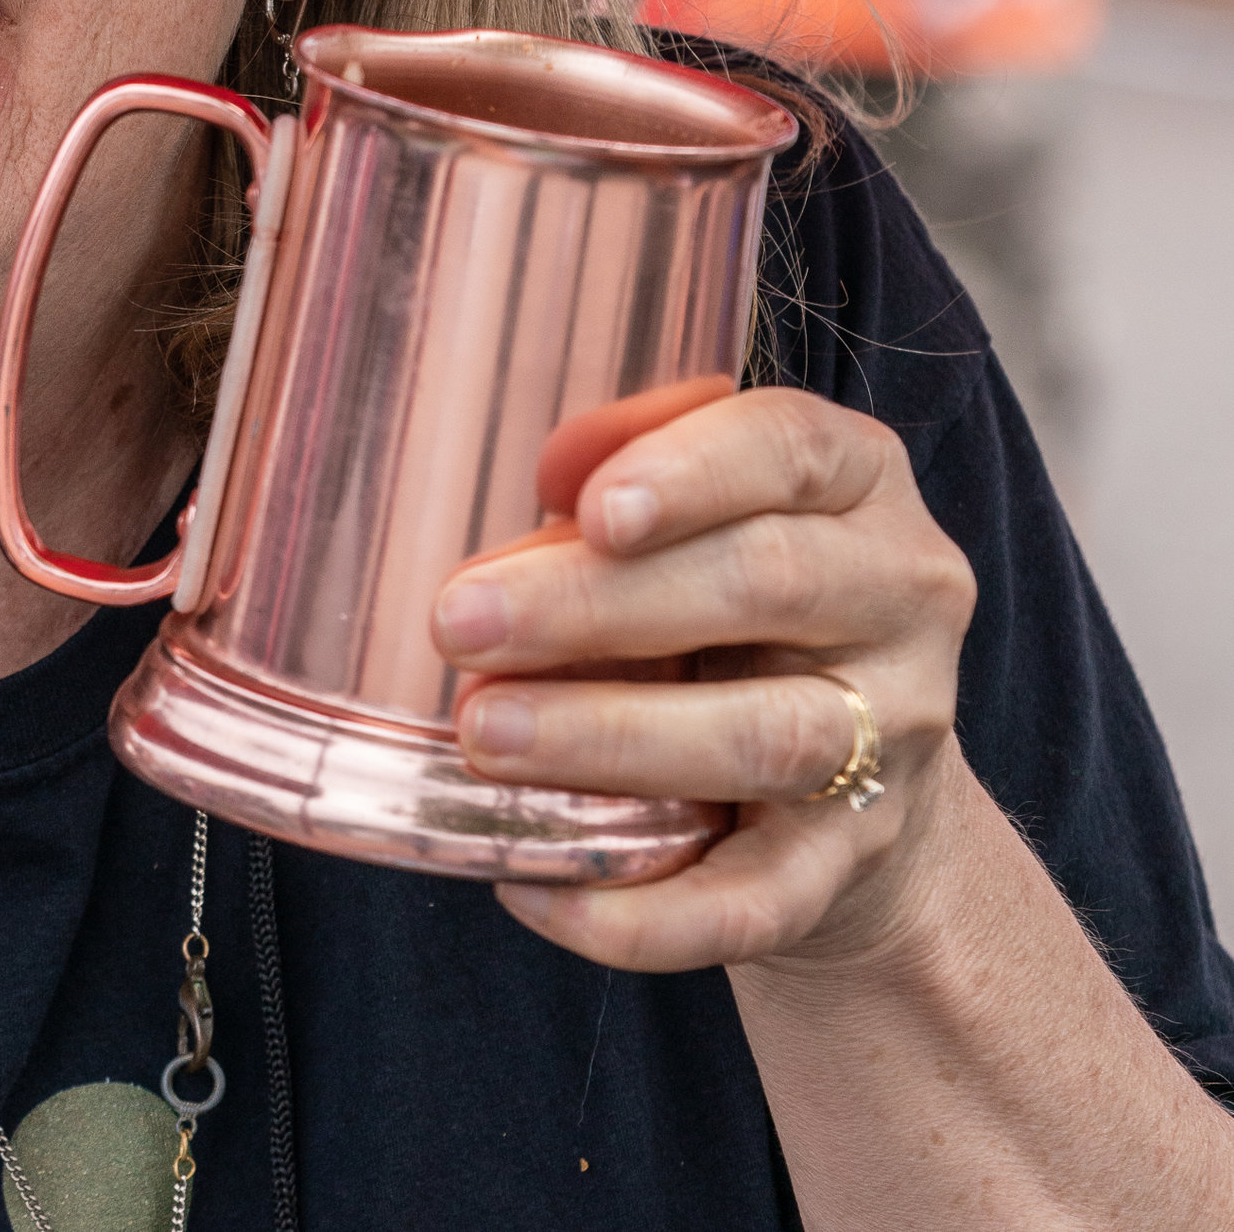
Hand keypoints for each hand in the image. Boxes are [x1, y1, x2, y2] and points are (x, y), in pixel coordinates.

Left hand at [432, 385, 976, 975]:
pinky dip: (639, 911)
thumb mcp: (685, 508)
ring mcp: (892, 739)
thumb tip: (556, 471)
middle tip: (460, 622)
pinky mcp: (851, 865)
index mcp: (856, 481)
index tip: (589, 509)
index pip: (788, 449)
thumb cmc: (727, 598)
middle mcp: (899, 599)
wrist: (853, 772)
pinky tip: (528, 884)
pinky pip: (752, 901)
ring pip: (762, 737)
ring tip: (481, 733)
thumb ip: (619, 469)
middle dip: (597, 604)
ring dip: (607, 738)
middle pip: (761, 583)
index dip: (691, 473)